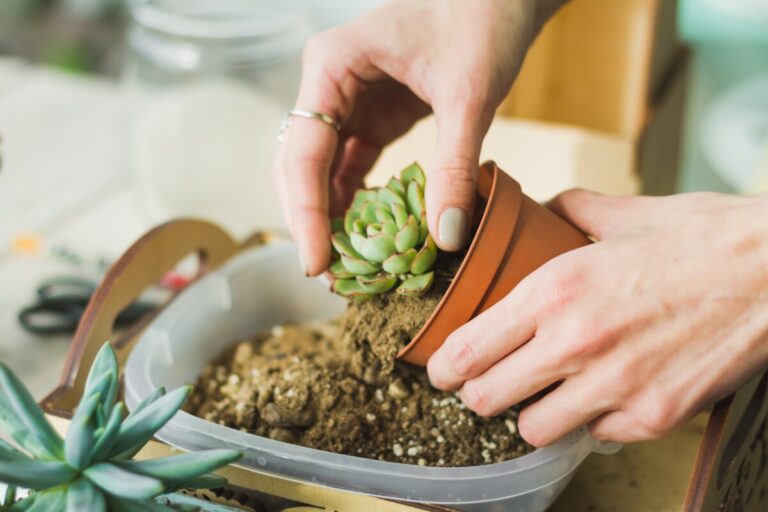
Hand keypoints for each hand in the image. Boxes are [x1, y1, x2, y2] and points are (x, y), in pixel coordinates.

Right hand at [274, 0, 563, 275]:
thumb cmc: (482, 21)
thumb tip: (445, 237)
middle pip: (299, 166)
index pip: (303, 153)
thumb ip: (454, 166)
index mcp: (332, 67)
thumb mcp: (469, 95)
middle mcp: (328, 85)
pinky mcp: (370, 117)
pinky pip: (351, 168)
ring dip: (332, 218)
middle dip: (311, 222)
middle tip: (332, 276)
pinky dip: (358, 203)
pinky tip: (368, 238)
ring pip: (321, 172)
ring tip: (349, 268)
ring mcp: (346, 102)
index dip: (306, 214)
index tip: (316, 265)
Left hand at [427, 190, 767, 445]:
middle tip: (489, 384)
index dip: (444, 367)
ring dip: (534, 413)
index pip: (469, 349)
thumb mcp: (623, 214)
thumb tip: (540, 210)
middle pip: (487, 400)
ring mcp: (615, 386)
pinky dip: (594, 420)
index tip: (441, 371)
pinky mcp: (653, 417)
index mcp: (555, 289)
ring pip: (535, 429)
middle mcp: (576, 342)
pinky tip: (607, 393)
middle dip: (480, 395)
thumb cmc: (701, 238)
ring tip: (550, 391)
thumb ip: (567, 212)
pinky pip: (597, 436)